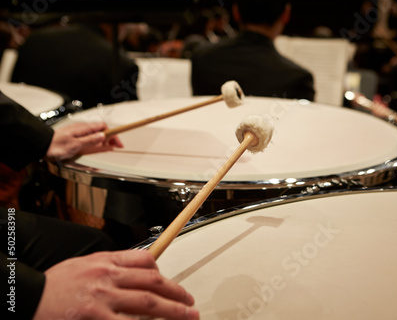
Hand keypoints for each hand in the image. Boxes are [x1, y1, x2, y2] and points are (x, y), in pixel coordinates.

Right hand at [33, 250, 198, 319]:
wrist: (27, 298)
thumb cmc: (55, 284)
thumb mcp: (84, 264)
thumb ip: (110, 265)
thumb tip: (134, 268)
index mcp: (106, 263)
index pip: (145, 261)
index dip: (162, 273)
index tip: (170, 283)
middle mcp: (108, 278)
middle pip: (152, 284)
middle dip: (176, 293)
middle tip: (191, 303)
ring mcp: (103, 300)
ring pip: (147, 304)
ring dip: (171, 311)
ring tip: (187, 316)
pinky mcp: (96, 319)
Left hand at [45, 122, 123, 160]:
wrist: (41, 146)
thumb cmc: (55, 146)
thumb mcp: (75, 145)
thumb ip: (90, 140)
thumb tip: (103, 136)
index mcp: (83, 128)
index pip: (103, 127)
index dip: (113, 134)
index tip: (118, 143)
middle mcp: (82, 128)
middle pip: (101, 130)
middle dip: (110, 137)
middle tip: (116, 146)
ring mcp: (78, 132)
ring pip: (96, 133)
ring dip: (104, 139)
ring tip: (109, 147)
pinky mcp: (75, 136)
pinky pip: (90, 136)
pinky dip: (97, 140)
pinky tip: (97, 146)